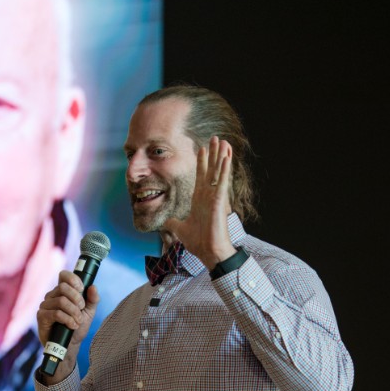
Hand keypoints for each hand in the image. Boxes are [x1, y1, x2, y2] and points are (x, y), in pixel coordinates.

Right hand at [35, 270, 98, 383]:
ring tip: (78, 322)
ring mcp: (45, 305)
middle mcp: (52, 295)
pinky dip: (68, 320)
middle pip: (63, 287)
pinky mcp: (41, 316)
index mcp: (62, 291)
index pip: (64, 275)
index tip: (82, 289)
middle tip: (82, 309)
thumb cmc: (78, 327)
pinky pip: (56, 313)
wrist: (71, 345)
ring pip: (61, 301)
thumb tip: (93, 287)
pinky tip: (72, 326)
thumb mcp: (89, 312)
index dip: (74, 280)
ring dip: (74, 312)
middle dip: (77, 299)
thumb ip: (92, 299)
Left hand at [164, 135, 237, 269]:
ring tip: (223, 141)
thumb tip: (163, 221)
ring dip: (221, 156)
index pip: (201, 176)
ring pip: (218, 171)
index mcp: (200, 199)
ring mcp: (215, 197)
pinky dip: (224, 169)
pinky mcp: (220, 201)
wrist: (208, 252)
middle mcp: (208, 195)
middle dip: (212, 153)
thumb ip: (172, 223)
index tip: (202, 149)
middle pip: (211, 169)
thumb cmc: (198, 242)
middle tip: (215, 138)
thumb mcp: (179, 228)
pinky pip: (222, 181)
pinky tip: (226, 157)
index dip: (202, 162)